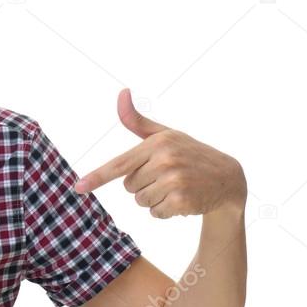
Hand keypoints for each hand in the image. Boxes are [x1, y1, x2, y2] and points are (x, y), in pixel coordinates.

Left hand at [73, 89, 245, 218]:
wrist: (228, 178)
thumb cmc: (189, 154)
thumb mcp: (165, 135)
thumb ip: (138, 121)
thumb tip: (122, 93)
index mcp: (157, 143)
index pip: (119, 164)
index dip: (97, 177)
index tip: (78, 187)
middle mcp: (165, 160)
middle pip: (129, 186)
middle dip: (144, 185)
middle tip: (168, 176)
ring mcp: (174, 180)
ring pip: (141, 201)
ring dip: (154, 199)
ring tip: (176, 187)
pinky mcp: (182, 200)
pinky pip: (155, 213)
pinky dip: (165, 211)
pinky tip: (183, 199)